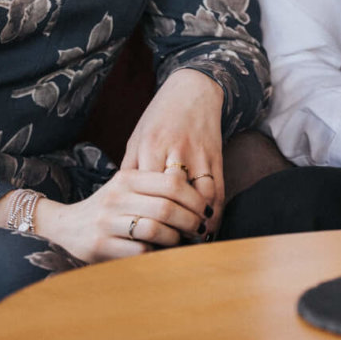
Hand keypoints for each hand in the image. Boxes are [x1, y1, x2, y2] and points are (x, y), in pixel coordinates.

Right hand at [0, 166, 212, 263]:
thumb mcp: (128, 187)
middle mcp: (117, 196)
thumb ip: (155, 188)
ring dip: (176, 238)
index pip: (171, 182)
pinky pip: (140, 251)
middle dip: (191, 220)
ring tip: (184, 241)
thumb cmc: (110, 206)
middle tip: (201, 228)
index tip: (206, 209)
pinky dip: (157, 254)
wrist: (67, 225)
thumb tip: (199, 200)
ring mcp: (107, 221)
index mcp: (128, 177)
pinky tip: (163, 253)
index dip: (194, 197)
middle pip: (167, 206)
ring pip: (155, 229)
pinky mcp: (100, 246)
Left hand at [120, 68, 225, 231]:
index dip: (143, 218)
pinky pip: (217, 188)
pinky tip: (209, 225)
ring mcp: (197, 153)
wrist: (193, 89)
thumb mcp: (137, 138)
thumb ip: (130, 170)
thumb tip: (123, 206)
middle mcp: (173, 150)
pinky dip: (214, 210)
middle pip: (171, 197)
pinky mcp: (215, 155)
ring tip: (191, 244)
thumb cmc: (159, 117)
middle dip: (170, 226)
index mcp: (148, 147)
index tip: (140, 241)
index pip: (144, 192)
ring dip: (196, 223)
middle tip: (167, 250)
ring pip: (198, 196)